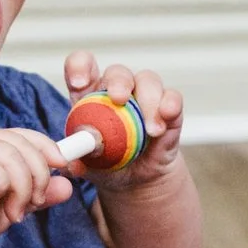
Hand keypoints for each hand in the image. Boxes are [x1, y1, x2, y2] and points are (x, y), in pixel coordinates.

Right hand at [0, 127, 77, 247]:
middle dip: (37, 176)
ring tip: (13, 213)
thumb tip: (66, 186)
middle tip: (33, 204)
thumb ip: (35, 198)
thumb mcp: (8, 210)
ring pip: (8, 155)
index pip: (23, 136)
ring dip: (20, 188)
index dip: (46, 146)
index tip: (62, 164)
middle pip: (20, 144)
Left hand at [63, 52, 183, 189]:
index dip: (79, 67)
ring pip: (147, 80)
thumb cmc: (108, 164)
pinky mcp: (168, 110)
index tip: (78, 83)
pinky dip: (170, 106)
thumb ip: (79, 161)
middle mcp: (117, 91)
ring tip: (151, 131)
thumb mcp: (89, 165)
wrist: (138, 181)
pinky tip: (163, 124)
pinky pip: (172, 97)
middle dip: (118, 82)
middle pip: (117, 72)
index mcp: (89, 98)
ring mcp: (144, 98)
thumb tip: (74, 164)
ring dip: (149, 101)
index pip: (80, 67)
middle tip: (119, 99)